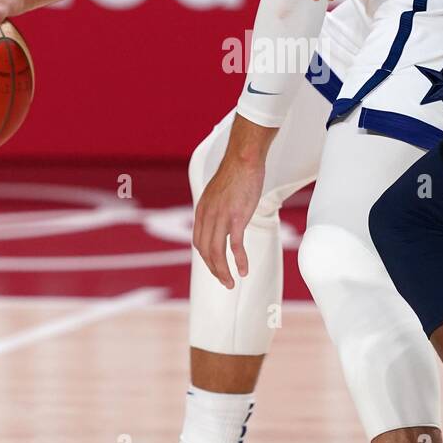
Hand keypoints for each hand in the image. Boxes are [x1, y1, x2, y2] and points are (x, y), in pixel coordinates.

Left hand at [192, 155, 265, 288]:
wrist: (243, 159)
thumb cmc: (235, 174)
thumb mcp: (218, 193)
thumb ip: (216, 207)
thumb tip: (222, 217)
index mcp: (202, 211)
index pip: (198, 242)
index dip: (206, 258)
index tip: (216, 267)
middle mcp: (208, 216)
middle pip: (205, 251)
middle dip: (214, 270)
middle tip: (224, 281)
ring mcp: (221, 217)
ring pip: (217, 253)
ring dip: (223, 271)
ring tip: (230, 283)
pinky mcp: (237, 217)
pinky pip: (235, 245)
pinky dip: (239, 261)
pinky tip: (244, 270)